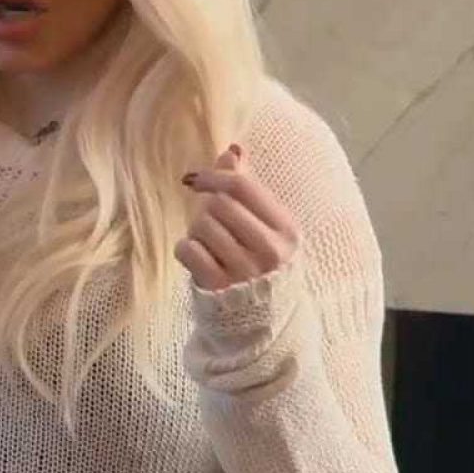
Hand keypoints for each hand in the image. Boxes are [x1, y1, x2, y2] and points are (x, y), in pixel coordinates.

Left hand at [174, 143, 300, 290]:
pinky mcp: (218, 287)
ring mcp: (244, 271)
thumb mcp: (267, 228)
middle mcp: (270, 251)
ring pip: (201, 225)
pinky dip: (186, 249)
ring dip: (196, 231)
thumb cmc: (261, 265)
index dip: (214, 176)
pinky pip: (187, 249)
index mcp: (287, 230)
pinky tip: (199, 259)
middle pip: (219, 204)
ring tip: (210, 245)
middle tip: (209, 222)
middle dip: (206, 208)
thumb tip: (233, 149)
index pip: (243, 187)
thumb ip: (248, 188)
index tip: (197, 180)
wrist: (261, 322)